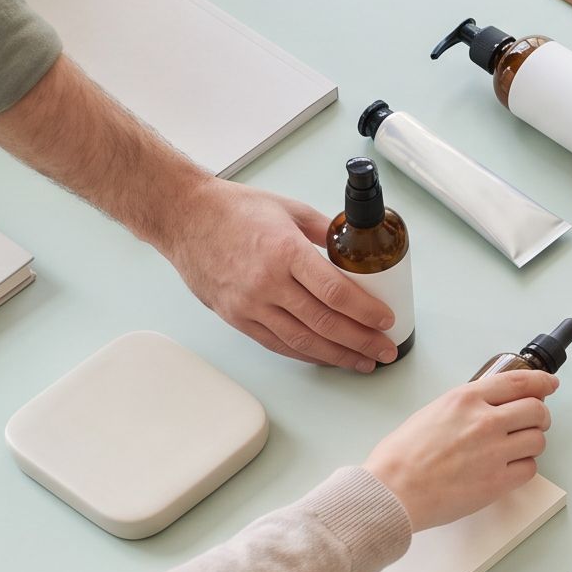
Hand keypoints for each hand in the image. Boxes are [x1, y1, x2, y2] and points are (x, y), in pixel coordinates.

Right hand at [161, 180, 396, 370]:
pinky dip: (305, 353)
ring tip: (363, 362)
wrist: (184, 218)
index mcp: (285, 252)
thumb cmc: (233, 209)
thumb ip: (325, 230)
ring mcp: (249, 304)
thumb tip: (354, 246)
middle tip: (385, 351)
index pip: (335, 292)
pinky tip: (326, 357)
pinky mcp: (236, 317)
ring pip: (302, 341)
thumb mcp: (289, 209)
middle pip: (324, 323)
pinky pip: (277, 344)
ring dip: (337, 356)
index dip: (365, 311)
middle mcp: (267, 283)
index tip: (386, 320)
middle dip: (361, 342)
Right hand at [364, 370, 557, 529]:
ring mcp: (494, 451)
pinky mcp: (497, 481)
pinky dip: (523, 468)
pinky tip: (507, 469)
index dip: (542, 382)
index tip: (549, 385)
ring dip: (531, 443)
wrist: (393, 491)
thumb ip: (465, 406)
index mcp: (466, 399)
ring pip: (538, 440)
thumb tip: (489, 408)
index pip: (519, 382)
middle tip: (534, 423)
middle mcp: (485, 420)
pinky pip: (530, 469)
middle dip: (540, 416)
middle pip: (537, 410)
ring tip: (515, 449)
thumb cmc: (401, 457)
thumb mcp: (433, 412)